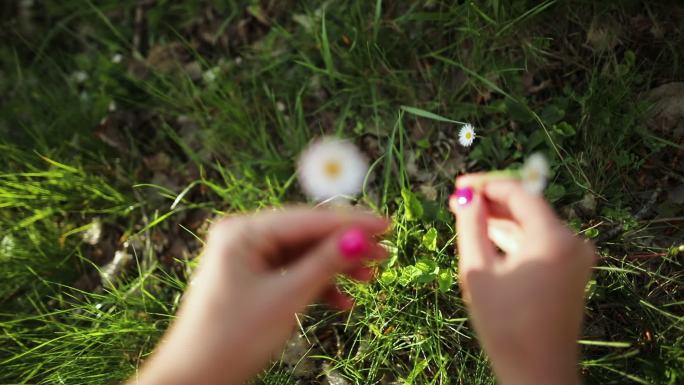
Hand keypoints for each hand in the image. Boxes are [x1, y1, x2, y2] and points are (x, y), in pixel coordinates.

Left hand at [129, 207, 388, 384]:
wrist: (195, 378)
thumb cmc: (232, 338)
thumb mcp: (286, 299)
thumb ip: (324, 264)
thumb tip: (358, 238)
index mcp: (243, 231)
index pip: (308, 219)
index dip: (351, 223)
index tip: (387, 226)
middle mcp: (244, 236)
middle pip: (307, 234)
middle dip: (345, 246)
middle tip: (383, 255)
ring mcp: (247, 257)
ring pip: (303, 253)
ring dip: (335, 267)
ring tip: (368, 279)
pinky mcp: (252, 277)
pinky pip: (292, 272)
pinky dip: (316, 284)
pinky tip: (342, 301)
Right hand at [449, 176, 595, 384]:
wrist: (537, 372)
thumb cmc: (504, 324)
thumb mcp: (478, 270)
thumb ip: (471, 226)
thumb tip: (467, 196)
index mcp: (554, 238)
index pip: (520, 193)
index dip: (487, 184)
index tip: (459, 184)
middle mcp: (573, 241)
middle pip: (529, 207)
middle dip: (492, 202)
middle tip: (458, 200)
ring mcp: (576, 257)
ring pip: (533, 224)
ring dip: (502, 219)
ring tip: (466, 216)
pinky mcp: (572, 270)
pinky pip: (541, 242)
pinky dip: (515, 238)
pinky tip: (488, 236)